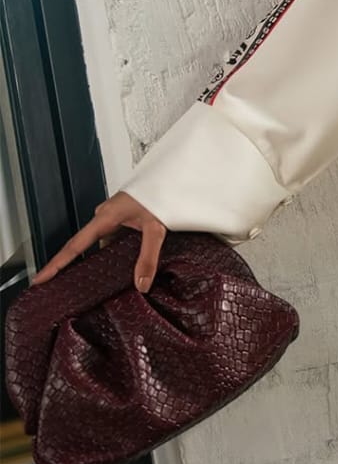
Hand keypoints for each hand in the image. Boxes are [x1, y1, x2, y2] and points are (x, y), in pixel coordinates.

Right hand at [32, 192, 166, 292]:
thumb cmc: (159, 193)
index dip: (56, 264)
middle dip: (74, 266)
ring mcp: (113, 217)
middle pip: (84, 247)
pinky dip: (114, 252)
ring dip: (101, 260)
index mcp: (105, 217)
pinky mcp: (122, 219)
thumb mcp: (156, 229)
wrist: (171, 177)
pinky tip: (122, 264)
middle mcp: (105, 217)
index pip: (74, 246)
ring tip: (96, 281)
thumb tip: (141, 283)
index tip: (40, 278)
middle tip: (62, 286)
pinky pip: (112, 239)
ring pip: (101, 244)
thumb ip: (148, 258)